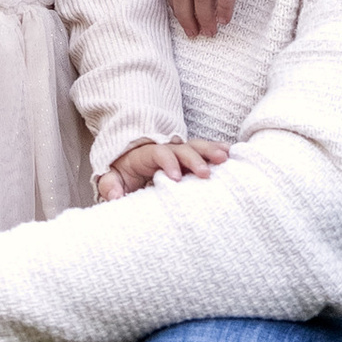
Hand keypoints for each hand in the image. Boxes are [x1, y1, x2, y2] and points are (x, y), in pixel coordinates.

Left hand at [96, 136, 231, 196]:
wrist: (131, 162)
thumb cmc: (123, 174)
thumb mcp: (112, 178)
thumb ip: (110, 185)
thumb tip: (114, 196)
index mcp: (146, 154)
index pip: (159, 153)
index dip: (167, 163)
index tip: (175, 178)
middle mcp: (166, 148)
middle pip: (181, 148)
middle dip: (194, 158)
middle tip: (205, 173)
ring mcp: (179, 151)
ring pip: (196, 146)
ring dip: (211, 150)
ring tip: (225, 157)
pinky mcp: (189, 156)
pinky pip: (205, 149)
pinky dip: (218, 149)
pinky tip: (231, 153)